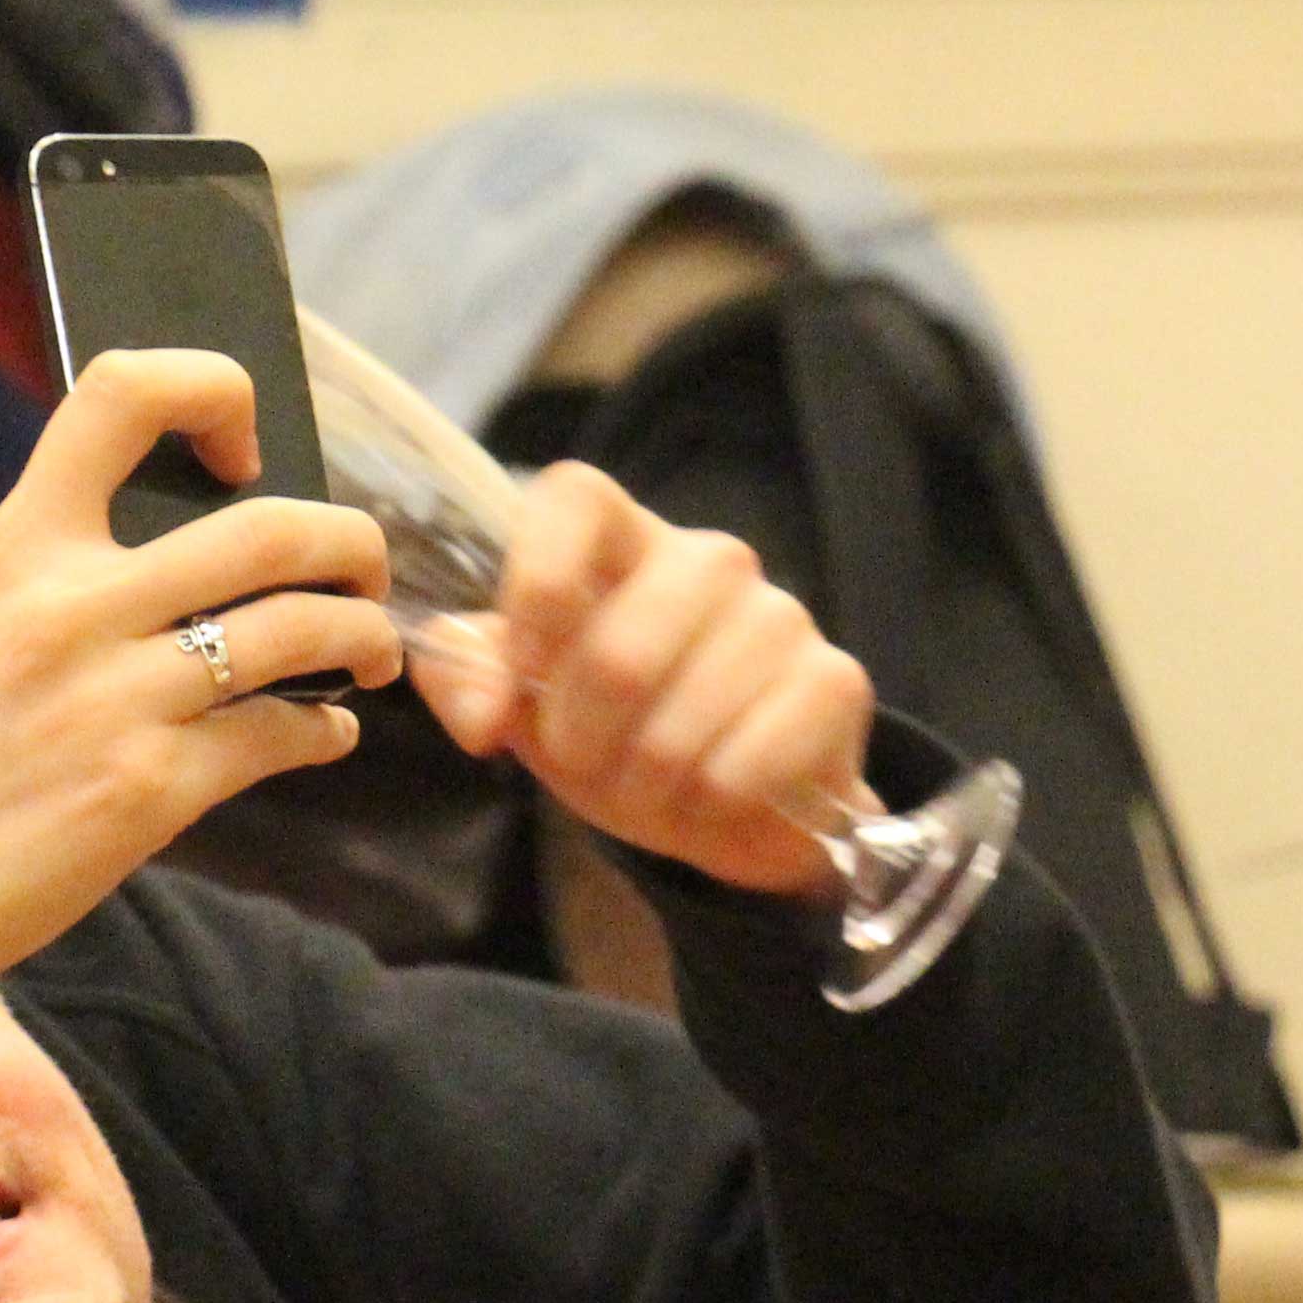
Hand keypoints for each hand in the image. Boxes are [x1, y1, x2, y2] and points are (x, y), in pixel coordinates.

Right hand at [0, 350, 401, 1158]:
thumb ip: (59, 582)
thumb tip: (198, 563)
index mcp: (16, 549)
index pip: (126, 395)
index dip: (217, 393)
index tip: (243, 454)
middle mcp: (68, 608)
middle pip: (273, 527)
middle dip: (352, 545)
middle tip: (364, 574)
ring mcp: (112, 701)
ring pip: (303, 630)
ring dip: (364, 638)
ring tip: (368, 656)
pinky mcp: (145, 792)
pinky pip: (281, 735)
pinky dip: (323, 733)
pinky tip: (320, 737)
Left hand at [407, 457, 868, 899]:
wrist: (724, 804)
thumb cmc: (610, 734)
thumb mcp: (521, 706)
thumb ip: (468, 681)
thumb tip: (482, 712)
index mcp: (622, 544)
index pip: (574, 497)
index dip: (535, 582)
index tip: (522, 664)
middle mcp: (708, 561)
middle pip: (619, 649)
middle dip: (580, 737)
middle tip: (584, 764)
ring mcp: (781, 614)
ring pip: (681, 718)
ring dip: (645, 781)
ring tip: (648, 786)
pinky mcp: (835, 680)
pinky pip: (748, 759)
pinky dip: (711, 798)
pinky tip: (716, 793)